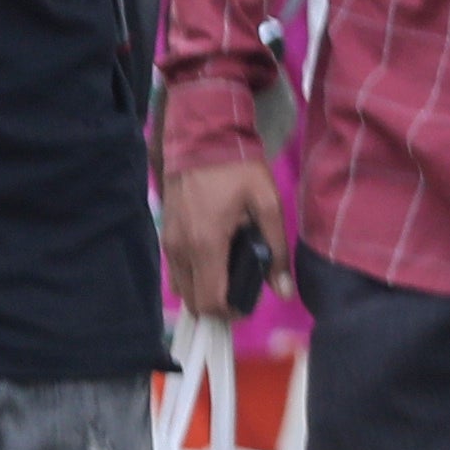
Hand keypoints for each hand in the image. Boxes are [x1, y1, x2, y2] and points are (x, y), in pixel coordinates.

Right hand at [159, 153, 282, 323]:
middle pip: (192, 302)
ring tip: (227, 274)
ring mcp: (168, 242)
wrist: (202, 137)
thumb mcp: (268, 205)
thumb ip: (276, 252)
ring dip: (203, 290)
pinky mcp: (164, 234)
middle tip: (240, 290)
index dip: (231, 312)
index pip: (211, 301)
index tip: (248, 302)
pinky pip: (177, 269)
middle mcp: (181, 249)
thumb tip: (285, 291)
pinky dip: (194, 274)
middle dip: (217, 305)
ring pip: (181, 288)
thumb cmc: (237, 169)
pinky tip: (213, 257)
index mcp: (206, 245)